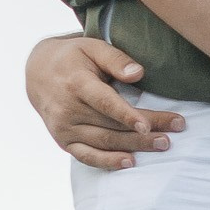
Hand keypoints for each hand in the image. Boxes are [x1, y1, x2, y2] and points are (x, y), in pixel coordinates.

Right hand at [25, 34, 185, 172]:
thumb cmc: (73, 57)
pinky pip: (87, 156)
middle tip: (172, 135)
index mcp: (76, 84)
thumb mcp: (93, 47)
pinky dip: (108, 162)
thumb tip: (139, 73)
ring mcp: (64, 128)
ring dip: (134, 147)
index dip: (127, 115)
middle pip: (111, 125)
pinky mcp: (63, 141)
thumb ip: (116, 59)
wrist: (38, 73)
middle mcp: (67, 109)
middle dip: (144, 132)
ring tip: (163, 145)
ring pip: (103, 142)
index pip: (104, 103)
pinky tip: (130, 163)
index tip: (148, 125)